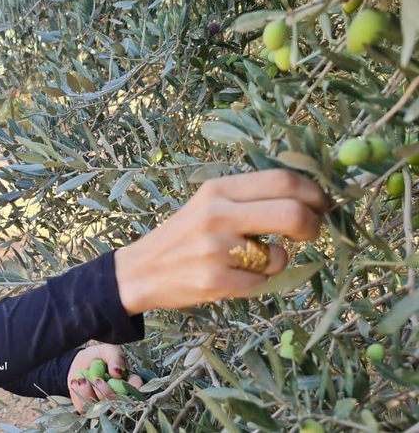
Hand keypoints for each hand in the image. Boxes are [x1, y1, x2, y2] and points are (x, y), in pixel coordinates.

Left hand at [66, 344, 142, 413]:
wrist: (79, 364)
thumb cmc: (97, 357)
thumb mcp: (107, 350)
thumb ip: (114, 357)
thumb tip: (117, 372)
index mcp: (128, 383)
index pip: (137, 389)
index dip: (133, 386)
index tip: (118, 375)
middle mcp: (119, 399)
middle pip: (118, 405)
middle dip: (106, 392)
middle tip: (97, 378)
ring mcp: (105, 407)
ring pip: (101, 410)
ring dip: (90, 394)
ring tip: (83, 379)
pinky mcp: (90, 411)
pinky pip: (86, 410)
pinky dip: (80, 395)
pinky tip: (76, 383)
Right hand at [115, 169, 329, 314]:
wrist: (140, 270)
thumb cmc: (183, 236)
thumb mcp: (209, 204)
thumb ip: (249, 198)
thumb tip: (307, 199)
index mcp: (217, 189)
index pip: (282, 181)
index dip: (313, 192)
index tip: (322, 205)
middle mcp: (217, 214)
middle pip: (292, 213)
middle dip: (313, 225)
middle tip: (311, 232)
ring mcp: (216, 249)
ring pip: (279, 255)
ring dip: (275, 260)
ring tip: (250, 260)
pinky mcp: (215, 281)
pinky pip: (261, 282)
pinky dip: (256, 280)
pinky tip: (232, 275)